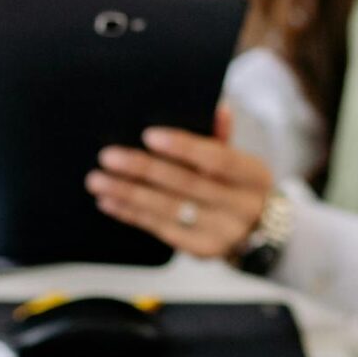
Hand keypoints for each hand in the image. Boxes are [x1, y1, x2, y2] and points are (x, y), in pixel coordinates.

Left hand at [86, 104, 272, 257]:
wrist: (259, 231)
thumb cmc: (238, 184)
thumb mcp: (239, 160)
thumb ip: (222, 135)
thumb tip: (217, 106)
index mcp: (255, 175)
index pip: (219, 159)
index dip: (185, 148)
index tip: (148, 136)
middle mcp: (243, 207)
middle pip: (188, 185)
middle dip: (145, 170)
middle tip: (109, 156)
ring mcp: (223, 233)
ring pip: (170, 210)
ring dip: (130, 194)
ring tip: (98, 180)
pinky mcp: (202, 250)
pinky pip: (161, 230)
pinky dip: (132, 214)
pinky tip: (109, 201)